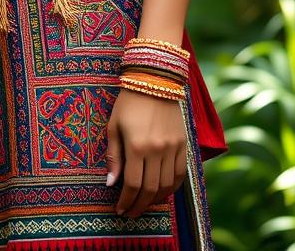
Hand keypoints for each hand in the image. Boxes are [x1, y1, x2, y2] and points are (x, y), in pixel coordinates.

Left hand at [105, 90, 186, 217]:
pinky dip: (171, 188)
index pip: (133, 184)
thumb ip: (114, 156)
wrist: (154, 81)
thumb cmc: (128, 103)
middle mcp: (157, 150)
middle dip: (139, 206)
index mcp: (136, 145)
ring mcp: (173, 148)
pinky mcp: (183, 145)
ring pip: (167, 186)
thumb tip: (111, 184)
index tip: (120, 210)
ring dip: (156, 200)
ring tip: (144, 204)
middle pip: (151, 190)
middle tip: (131, 213)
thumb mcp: (113, 126)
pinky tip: (162, 192)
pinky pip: (180, 175)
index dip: (126, 201)